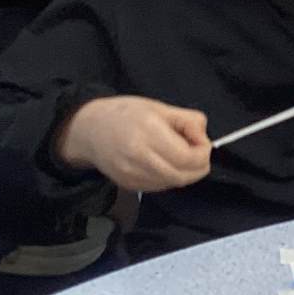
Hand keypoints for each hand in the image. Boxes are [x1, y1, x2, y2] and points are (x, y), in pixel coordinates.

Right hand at [57, 95, 211, 191]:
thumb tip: (204, 139)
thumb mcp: (160, 108)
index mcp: (149, 133)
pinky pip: (160, 187)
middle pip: (183, 175)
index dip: (203, 153)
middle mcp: (139, 158)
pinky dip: (171, 177)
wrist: (89, 130)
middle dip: (199, 166)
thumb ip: (188, 121)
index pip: (188, 158)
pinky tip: (166, 163)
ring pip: (173, 183)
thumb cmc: (126, 114)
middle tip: (198, 152)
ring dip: (186, 173)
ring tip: (181, 155)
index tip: (203, 143)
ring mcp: (132, 175)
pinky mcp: (129, 185)